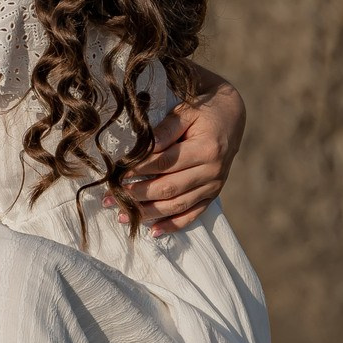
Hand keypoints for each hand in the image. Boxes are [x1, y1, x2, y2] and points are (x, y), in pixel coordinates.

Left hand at [127, 74, 245, 235]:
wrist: (231, 116)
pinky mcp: (213, 194)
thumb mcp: (185, 111)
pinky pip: (193, 214)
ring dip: (149, 213)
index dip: (139, 170)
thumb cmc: (203, 110)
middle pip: (169, 188)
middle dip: (137, 195)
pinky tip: (153, 231)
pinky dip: (174, 225)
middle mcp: (212, 171)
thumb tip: (144, 148)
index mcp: (206, 148)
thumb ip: (165, 130)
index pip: (165, 163)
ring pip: (177, 205)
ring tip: (123, 216)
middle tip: (111, 198)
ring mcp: (214, 185)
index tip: (117, 174)